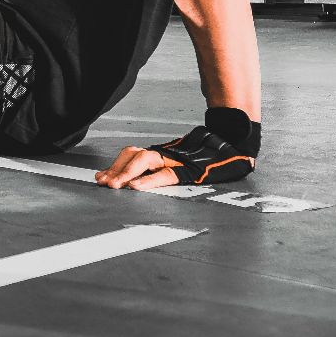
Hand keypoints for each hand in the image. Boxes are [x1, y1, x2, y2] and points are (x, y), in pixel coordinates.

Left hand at [96, 124, 256, 189]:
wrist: (236, 148)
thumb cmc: (210, 160)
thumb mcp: (182, 166)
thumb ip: (162, 170)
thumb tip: (136, 181)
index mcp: (163, 154)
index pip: (132, 154)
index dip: (115, 164)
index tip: (99, 177)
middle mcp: (167, 154)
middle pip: (134, 155)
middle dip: (116, 169)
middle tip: (102, 183)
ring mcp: (178, 160)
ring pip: (145, 161)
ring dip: (127, 173)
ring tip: (115, 186)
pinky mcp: (191, 171)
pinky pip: (166, 175)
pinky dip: (149, 181)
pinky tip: (137, 187)